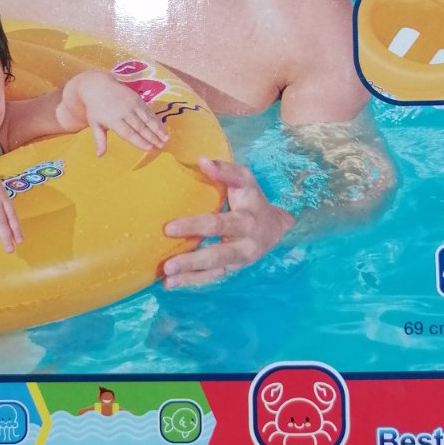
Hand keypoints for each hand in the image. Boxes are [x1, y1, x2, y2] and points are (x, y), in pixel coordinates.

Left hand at [64, 71, 168, 156]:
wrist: (98, 86)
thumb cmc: (96, 108)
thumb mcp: (94, 124)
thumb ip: (99, 140)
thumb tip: (99, 156)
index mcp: (113, 120)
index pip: (128, 133)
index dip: (139, 141)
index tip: (149, 148)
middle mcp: (124, 112)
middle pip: (140, 126)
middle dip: (152, 137)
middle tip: (161, 146)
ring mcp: (132, 104)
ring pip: (147, 118)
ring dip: (158, 129)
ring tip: (166, 138)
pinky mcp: (137, 98)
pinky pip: (148, 110)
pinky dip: (156, 119)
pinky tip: (162, 127)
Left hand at [162, 158, 293, 288]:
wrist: (275, 227)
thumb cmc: (252, 199)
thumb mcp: (245, 180)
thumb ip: (225, 170)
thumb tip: (202, 160)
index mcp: (246, 220)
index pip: (218, 224)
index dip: (194, 226)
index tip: (169, 228)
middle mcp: (245, 244)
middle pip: (217, 254)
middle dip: (192, 260)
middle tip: (167, 264)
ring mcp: (239, 259)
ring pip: (214, 270)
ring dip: (190, 276)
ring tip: (167, 279)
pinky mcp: (233, 269)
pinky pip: (213, 278)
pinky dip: (192, 281)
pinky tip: (171, 284)